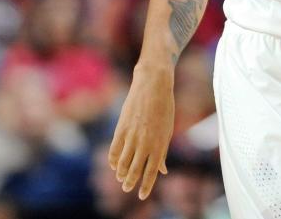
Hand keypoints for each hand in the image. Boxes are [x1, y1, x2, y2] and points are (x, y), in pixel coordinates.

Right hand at [107, 64, 173, 198]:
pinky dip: (113, 160)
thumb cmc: (164, 108)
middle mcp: (145, 143)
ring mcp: (132, 136)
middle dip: (130, 182)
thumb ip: (162, 152)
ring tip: (121, 178)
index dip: (146, 186)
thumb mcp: (167, 130)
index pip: (151, 172)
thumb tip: (162, 170)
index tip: (141, 196)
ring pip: (123, 162)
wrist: (153, 85)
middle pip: (135, 170)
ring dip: (121, 173)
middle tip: (127, 189)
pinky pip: (114, 150)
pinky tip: (114, 165)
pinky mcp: (121, 128)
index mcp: (159, 144)